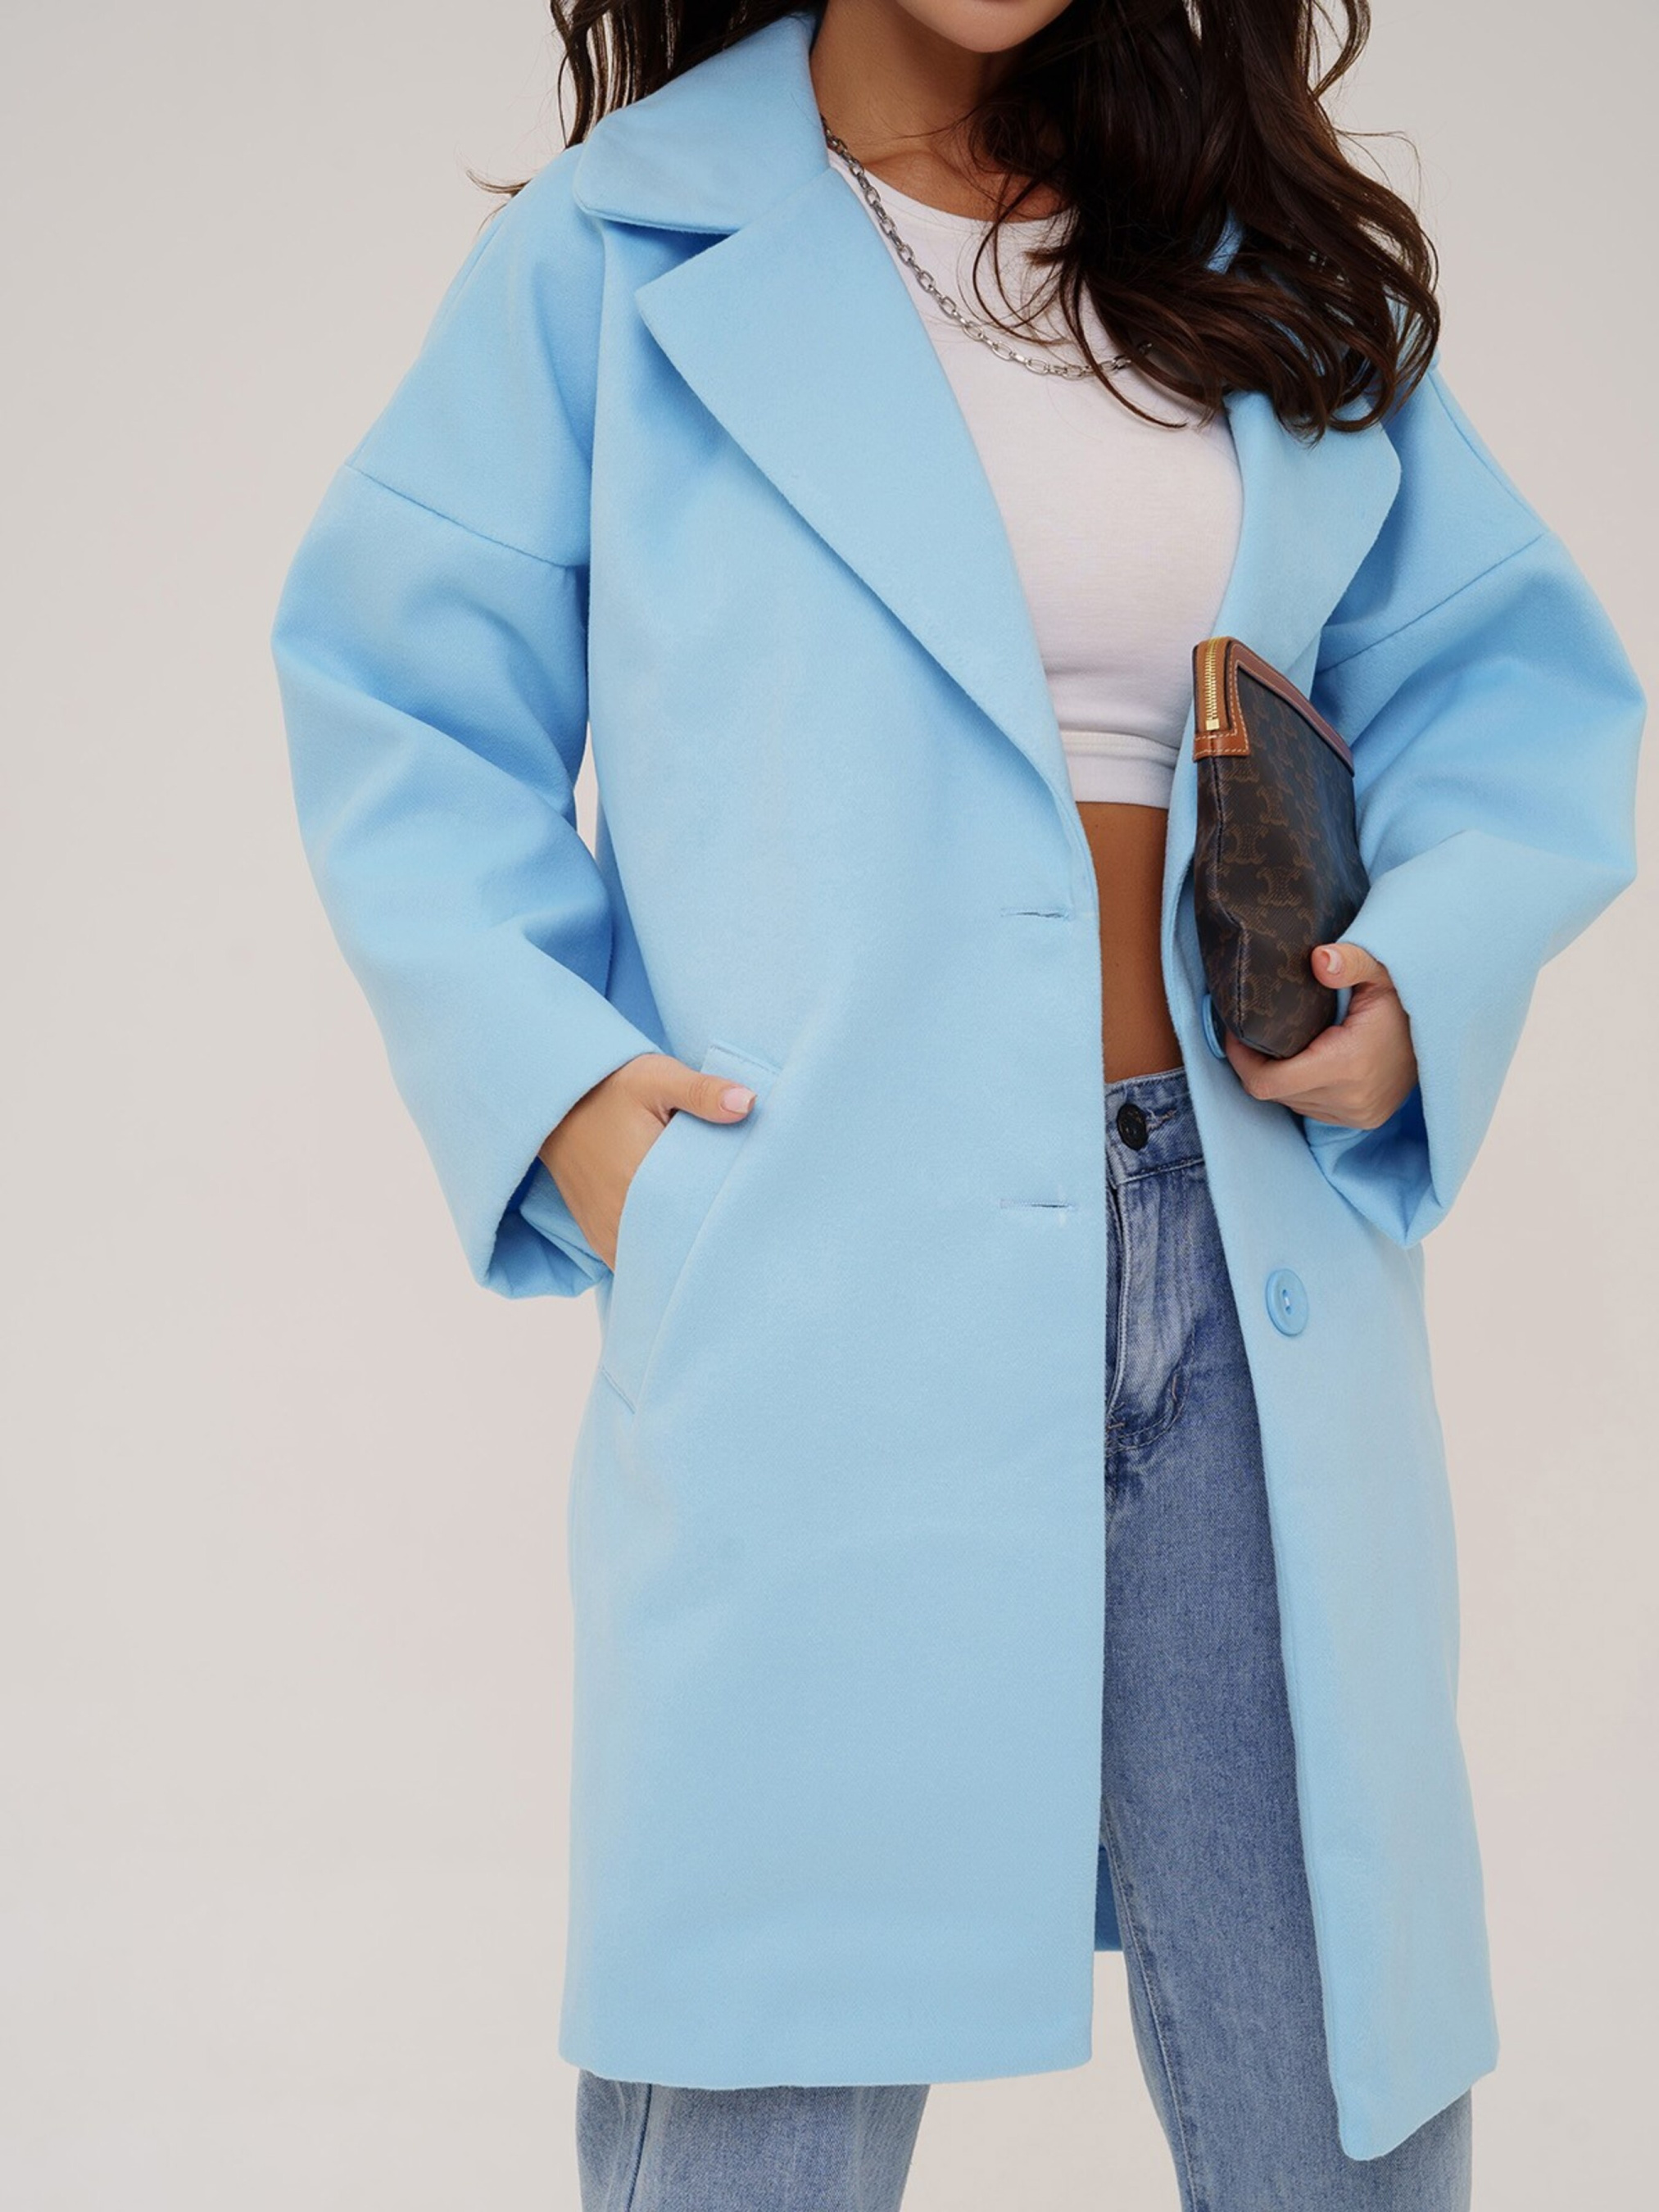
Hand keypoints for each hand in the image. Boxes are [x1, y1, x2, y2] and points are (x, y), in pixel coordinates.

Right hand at [539, 1053, 755, 1269]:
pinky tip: (676, 1237)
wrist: (556, 1100)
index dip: (726, 1221)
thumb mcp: (658, 1078)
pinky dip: (656, 1255)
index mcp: (642, 1181)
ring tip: (707, 1231)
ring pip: (655, 1261)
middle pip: (678, 1248)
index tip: (748, 1213)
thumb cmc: (611, 1087)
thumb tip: (747, 1103)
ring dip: (679, 1252)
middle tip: (736, 1224)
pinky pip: (634, 1261)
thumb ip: (702, 1092)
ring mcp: (607, 1232)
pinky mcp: (598, 1236)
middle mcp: (621, 1217)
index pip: (698, 1221)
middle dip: (706, 1241)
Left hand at [1223, 942, 1417, 1129]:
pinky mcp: (1362, 1120)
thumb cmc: (1403, 995)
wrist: (1444, 1029)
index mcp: (1347, 1065)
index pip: (1267, 1082)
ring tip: (1282, 1042)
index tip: (1236, 1031)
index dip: (1242, 1059)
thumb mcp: (1380, 969)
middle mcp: (1351, 1099)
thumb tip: (1320, 958)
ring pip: (1292, 1102)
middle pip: (1275, 1092)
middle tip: (1254, 1030)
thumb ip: (1350, 961)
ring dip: (1281, 1076)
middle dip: (1259, 1063)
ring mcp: (1357, 1114)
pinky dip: (1302, 1087)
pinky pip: (1312, 1108)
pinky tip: (1308, 1059)